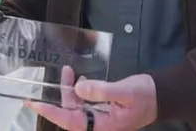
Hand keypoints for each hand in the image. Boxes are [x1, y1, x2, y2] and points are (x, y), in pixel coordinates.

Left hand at [26, 68, 157, 130]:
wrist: (160, 96)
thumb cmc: (144, 95)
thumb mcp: (124, 92)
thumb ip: (101, 91)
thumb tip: (78, 89)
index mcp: (103, 127)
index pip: (71, 122)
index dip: (52, 113)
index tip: (34, 104)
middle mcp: (98, 125)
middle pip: (70, 115)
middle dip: (55, 102)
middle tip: (34, 93)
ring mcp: (99, 118)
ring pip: (75, 107)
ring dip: (68, 91)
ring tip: (66, 71)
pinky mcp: (101, 110)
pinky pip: (83, 103)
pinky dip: (77, 90)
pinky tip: (75, 78)